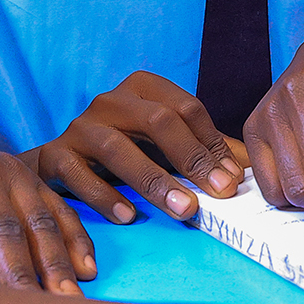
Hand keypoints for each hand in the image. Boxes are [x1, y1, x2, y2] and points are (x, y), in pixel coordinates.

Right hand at [31, 72, 244, 223]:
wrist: (58, 163)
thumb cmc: (125, 151)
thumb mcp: (164, 145)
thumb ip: (204, 152)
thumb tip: (249, 172)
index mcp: (142, 88)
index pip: (186, 108)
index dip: (212, 143)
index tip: (232, 180)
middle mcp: (110, 100)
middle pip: (156, 121)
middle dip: (191, 158)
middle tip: (218, 193)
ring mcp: (79, 126)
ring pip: (117, 148)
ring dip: (153, 181)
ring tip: (183, 209)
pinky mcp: (54, 155)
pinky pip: (78, 173)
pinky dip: (104, 195)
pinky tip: (129, 215)